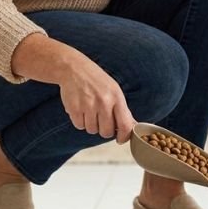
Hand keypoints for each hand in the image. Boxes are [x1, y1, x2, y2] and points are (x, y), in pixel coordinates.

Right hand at [12, 33, 136, 142]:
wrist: (74, 69)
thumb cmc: (97, 80)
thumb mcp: (114, 90)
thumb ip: (123, 110)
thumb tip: (133, 127)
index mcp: (116, 97)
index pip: (125, 125)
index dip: (124, 136)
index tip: (120, 139)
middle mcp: (103, 102)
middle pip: (106, 132)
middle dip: (104, 130)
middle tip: (102, 120)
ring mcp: (88, 106)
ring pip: (92, 130)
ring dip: (91, 125)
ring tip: (90, 110)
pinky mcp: (74, 109)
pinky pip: (79, 126)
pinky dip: (80, 121)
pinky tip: (81, 109)